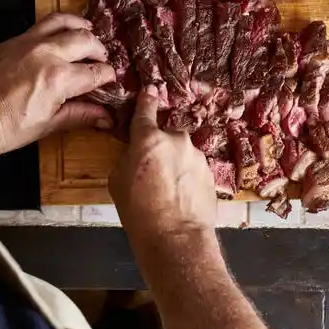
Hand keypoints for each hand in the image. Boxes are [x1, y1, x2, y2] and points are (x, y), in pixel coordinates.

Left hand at [0, 13, 115, 166]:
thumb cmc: (4, 128)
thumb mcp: (47, 125)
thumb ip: (80, 115)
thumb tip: (105, 117)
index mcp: (59, 79)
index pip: (96, 72)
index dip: (109, 77)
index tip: (111, 81)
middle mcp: (48, 54)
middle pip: (87, 41)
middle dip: (100, 51)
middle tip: (101, 61)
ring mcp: (29, 42)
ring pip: (65, 22)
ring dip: (81, 28)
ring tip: (89, 35)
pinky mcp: (14, 40)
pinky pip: (42, 24)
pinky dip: (58, 26)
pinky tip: (62, 35)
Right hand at [109, 86, 215, 242]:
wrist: (176, 238)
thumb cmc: (139, 212)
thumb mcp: (117, 182)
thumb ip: (127, 158)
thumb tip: (136, 154)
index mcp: (149, 139)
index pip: (146, 110)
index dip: (146, 100)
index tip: (149, 90)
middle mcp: (177, 141)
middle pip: (165, 137)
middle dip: (159, 149)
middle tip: (151, 173)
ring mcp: (198, 156)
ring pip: (182, 154)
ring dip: (175, 165)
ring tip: (167, 192)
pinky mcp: (211, 173)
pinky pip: (194, 169)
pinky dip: (187, 179)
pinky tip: (181, 198)